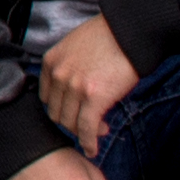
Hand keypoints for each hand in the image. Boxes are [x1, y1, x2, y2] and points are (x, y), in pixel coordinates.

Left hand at [38, 15, 138, 152]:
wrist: (131, 31)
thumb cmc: (109, 37)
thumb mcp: (75, 47)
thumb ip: (67, 68)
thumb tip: (72, 91)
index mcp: (51, 61)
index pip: (47, 98)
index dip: (62, 108)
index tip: (74, 112)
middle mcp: (59, 74)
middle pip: (57, 113)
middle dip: (72, 121)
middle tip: (91, 122)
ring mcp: (75, 87)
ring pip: (70, 123)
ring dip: (84, 132)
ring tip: (101, 129)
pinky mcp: (94, 98)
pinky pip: (86, 128)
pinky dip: (88, 142)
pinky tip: (92, 148)